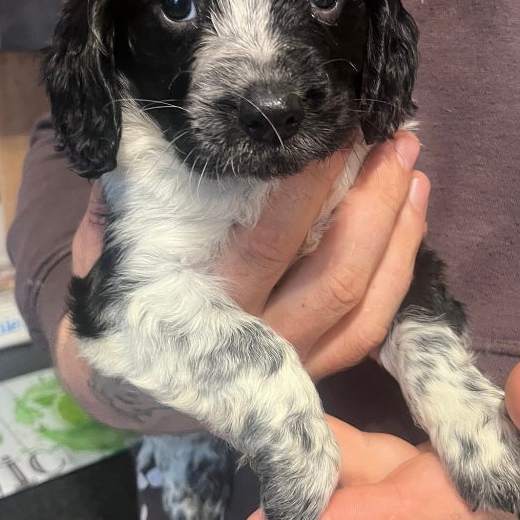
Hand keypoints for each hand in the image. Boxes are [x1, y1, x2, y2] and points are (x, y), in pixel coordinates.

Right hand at [55, 132, 428, 430]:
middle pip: (337, 274)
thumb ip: (133, 199)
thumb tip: (163, 131)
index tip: (336, 128)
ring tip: (414, 173)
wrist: (125, 391)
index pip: (271, 242)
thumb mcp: (106, 251)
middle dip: (375, 203)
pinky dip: (398, 276)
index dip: (311, 185)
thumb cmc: (117, 307)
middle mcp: (259, 342)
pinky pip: (369, 331)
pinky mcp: (315, 373)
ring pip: (366, 307)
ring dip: (400, 236)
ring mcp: (294, 365)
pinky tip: (409, 226)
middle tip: (397, 140)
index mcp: (203, 308)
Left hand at [241, 346, 519, 519]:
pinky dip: (361, 454)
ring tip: (274, 442)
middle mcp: (481, 499)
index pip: (411, 516)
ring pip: (389, 482)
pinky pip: (405, 465)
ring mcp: (475, 484)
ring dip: (332, 468)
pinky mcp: (472, 462)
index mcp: (511, 493)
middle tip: (250, 464)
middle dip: (315, 492)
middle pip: (383, 501)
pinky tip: (331, 432)